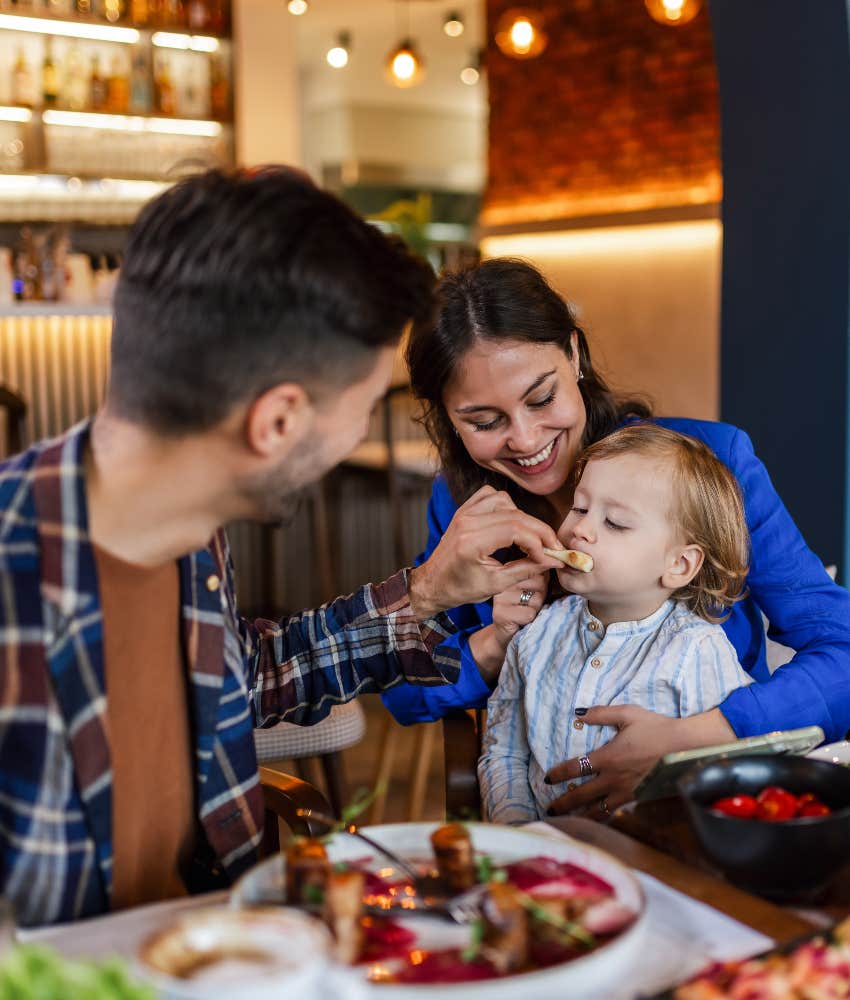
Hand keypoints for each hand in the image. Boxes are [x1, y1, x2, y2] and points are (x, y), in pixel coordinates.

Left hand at [409, 486, 561, 619]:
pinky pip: (490, 496)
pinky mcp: (464, 511)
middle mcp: (467, 522)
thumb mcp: (496, 584)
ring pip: (505, 501)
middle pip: (515, 515)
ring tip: (529, 537)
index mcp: (472, 541)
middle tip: (552, 547)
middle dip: (539, 531)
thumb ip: (526, 569)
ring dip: (523, 517)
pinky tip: (511, 522)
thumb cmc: (460, 588)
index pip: (516, 530)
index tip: (550, 557)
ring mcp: (464, 513)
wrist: (433, 583)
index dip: (538, 542)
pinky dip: (505, 505)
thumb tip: (552, 560)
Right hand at [468, 573, 549, 683]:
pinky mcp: (500, 613)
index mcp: (511, 568)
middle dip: (541, 594)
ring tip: (525, 612)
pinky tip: (521, 622)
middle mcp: (503, 579)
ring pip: (535, 598)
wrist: (508, 635)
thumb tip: (557, 562)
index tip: (536, 589)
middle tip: (529, 603)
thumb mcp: (537, 587)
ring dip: (536, 608)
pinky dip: (530, 620)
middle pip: (539, 581)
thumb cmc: (525, 608)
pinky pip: (529, 614)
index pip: (538, 565)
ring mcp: (500, 596)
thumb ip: (542, 573)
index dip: (545, 580)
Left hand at [543, 705, 734, 821]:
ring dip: (581, 814)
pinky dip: (603, 816)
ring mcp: (626, 790)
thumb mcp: (626, 713)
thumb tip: (579, 713)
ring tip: (569, 820)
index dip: (559, 773)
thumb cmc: (653, 727)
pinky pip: (616, 810)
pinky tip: (596, 818)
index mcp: (608, 757)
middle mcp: (614, 778)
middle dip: (564, 803)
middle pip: (582, 794)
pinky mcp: (637, 796)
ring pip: (599, 809)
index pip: (576, 768)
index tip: (548, 778)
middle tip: (550, 809)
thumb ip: (601, 714)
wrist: (680, 745)